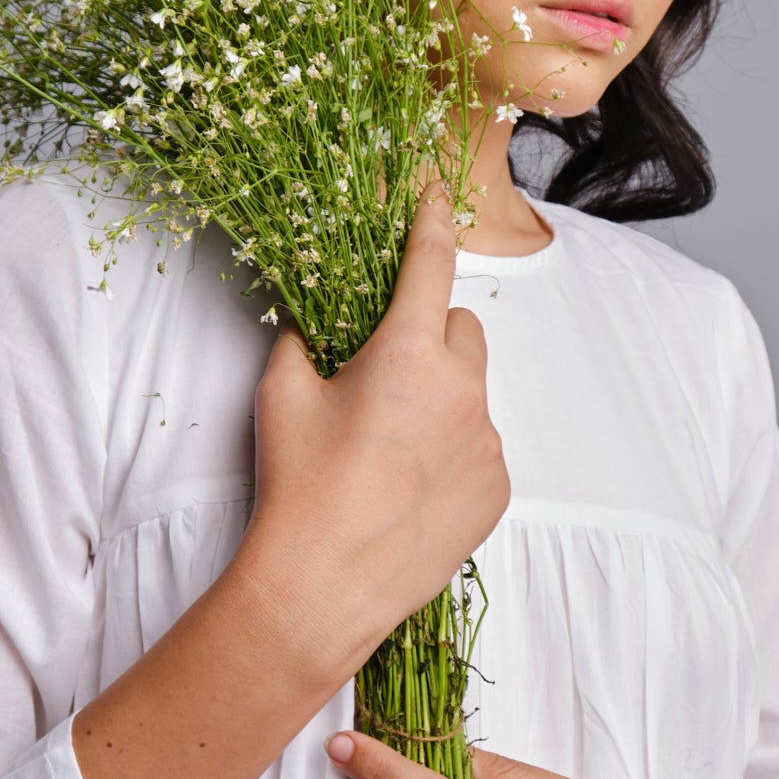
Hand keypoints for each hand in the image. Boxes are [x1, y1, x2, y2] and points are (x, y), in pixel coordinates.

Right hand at [239, 182, 508, 682]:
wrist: (323, 587)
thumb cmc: (296, 486)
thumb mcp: (280, 395)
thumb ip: (300, 340)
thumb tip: (311, 321)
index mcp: (407, 353)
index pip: (431, 262)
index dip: (433, 220)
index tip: (440, 191)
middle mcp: (461, 389)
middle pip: (461, 326)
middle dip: (429, 333)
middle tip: (382, 371)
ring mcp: (487, 442)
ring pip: (472, 391)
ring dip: (440, 397)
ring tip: (388, 447)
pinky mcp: (498, 488)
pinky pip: (481, 444)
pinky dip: (453, 449)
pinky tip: (408, 485)